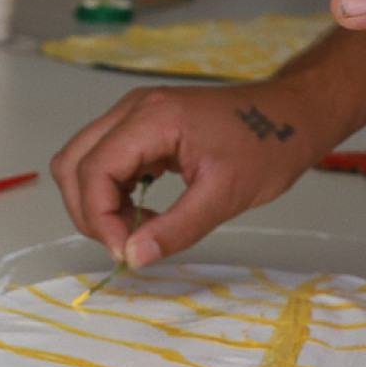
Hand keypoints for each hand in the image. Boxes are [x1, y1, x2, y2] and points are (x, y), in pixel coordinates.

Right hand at [50, 80, 331, 267]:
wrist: (292, 114)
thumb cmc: (269, 147)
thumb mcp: (225, 195)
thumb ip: (175, 228)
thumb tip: (132, 257)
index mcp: (151, 119)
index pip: (93, 170)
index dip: (99, 218)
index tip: (125, 252)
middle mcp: (132, 109)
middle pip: (73, 162)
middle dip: (88, 210)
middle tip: (125, 243)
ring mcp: (134, 113)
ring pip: (82, 160)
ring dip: (96, 200)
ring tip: (136, 227)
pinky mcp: (142, 124)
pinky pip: (104, 157)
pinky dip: (111, 189)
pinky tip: (143, 208)